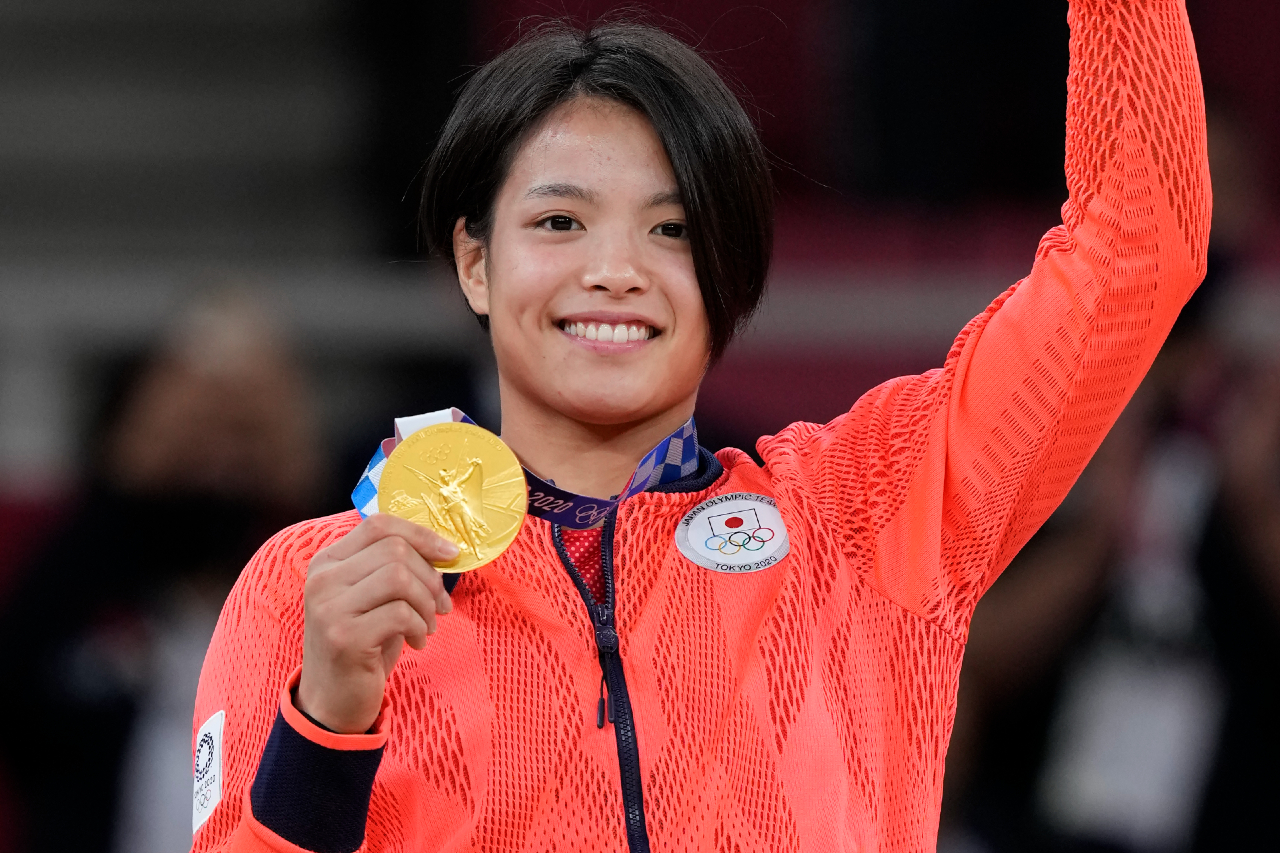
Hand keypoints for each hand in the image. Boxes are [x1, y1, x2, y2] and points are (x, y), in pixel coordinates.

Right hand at [297, 513, 458, 732]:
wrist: (333, 699)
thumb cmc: (364, 643)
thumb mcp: (374, 598)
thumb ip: (394, 568)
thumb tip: (445, 549)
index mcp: (328, 561)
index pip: (378, 524)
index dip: (421, 535)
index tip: (450, 554)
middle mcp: (322, 579)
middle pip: (395, 550)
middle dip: (430, 577)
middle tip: (440, 606)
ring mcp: (328, 607)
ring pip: (399, 578)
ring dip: (426, 603)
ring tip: (428, 625)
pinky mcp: (343, 637)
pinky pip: (399, 614)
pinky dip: (419, 626)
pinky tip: (417, 642)